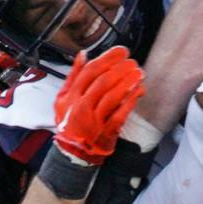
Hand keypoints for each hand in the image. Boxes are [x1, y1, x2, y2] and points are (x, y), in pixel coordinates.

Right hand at [52, 47, 144, 166]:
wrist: (73, 152)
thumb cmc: (70, 122)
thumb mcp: (63, 98)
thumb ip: (74, 76)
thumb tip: (83, 54)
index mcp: (71, 96)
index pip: (91, 71)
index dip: (108, 58)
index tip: (121, 52)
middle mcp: (82, 107)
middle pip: (104, 81)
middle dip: (121, 68)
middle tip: (132, 62)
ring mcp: (94, 120)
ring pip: (113, 96)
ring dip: (128, 82)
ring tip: (138, 73)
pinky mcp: (106, 132)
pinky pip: (121, 113)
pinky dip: (131, 100)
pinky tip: (139, 90)